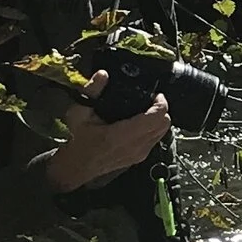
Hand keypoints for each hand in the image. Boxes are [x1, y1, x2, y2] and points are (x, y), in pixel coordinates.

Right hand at [46, 81, 169, 190]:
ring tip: (147, 109)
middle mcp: (135, 146)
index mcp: (122, 135)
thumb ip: (91, 92)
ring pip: (162, 133)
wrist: (76, 166)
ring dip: (159, 119)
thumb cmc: (78, 139)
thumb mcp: (79, 113)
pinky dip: (154, 129)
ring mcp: (139, 154)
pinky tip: (142, 121)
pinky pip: (156, 140)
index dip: (160, 103)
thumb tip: (103, 74)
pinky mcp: (139, 158)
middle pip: (164, 124)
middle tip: (151, 99)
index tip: (155, 93)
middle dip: (162, 109)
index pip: (155, 118)